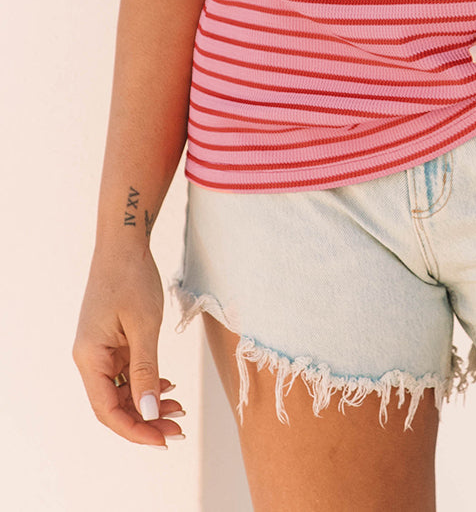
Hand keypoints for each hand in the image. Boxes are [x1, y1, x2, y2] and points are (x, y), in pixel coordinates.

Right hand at [73, 249, 184, 447]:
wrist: (124, 243)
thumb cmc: (132, 279)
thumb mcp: (144, 327)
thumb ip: (146, 371)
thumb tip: (147, 414)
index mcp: (89, 358)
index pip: (107, 410)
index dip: (135, 430)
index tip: (163, 440)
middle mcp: (89, 358)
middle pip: (114, 404)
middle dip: (145, 420)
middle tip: (178, 428)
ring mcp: (100, 350)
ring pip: (122, 391)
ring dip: (147, 403)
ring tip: (178, 410)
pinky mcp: (111, 341)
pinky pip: (126, 373)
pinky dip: (146, 383)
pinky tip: (168, 387)